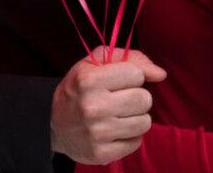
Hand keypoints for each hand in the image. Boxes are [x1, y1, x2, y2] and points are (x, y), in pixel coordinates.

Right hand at [51, 46, 168, 164]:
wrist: (51, 124)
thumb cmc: (79, 89)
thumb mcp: (94, 63)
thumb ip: (130, 59)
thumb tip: (160, 74)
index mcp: (89, 80)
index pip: (137, 74)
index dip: (131, 77)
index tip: (118, 82)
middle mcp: (92, 107)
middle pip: (144, 99)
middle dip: (136, 98)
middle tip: (120, 100)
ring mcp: (97, 133)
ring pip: (145, 122)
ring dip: (135, 118)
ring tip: (118, 116)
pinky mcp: (102, 153)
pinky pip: (136, 142)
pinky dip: (129, 137)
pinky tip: (114, 132)